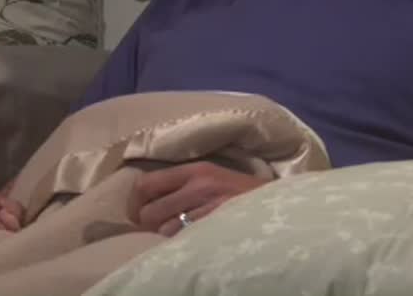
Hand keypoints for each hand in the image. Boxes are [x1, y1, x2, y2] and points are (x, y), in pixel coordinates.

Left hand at [128, 162, 268, 236]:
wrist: (277, 203)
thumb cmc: (239, 192)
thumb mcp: (211, 177)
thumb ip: (181, 184)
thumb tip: (147, 200)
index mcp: (194, 170)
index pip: (145, 183)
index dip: (135, 202)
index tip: (138, 212)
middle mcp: (199, 185)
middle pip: (150, 211)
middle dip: (148, 223)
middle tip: (156, 227)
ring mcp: (209, 206)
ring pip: (165, 229)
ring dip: (168, 235)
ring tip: (180, 233)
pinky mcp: (218, 225)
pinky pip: (186, 239)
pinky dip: (184, 242)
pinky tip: (192, 240)